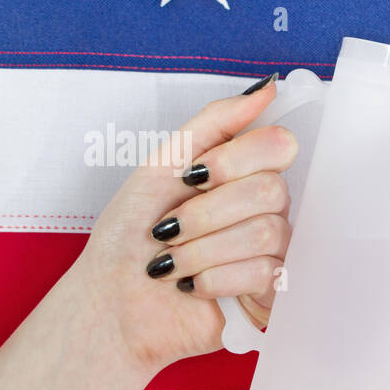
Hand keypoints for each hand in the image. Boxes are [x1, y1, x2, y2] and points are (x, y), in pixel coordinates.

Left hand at [71, 73, 297, 374]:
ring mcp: (272, 252)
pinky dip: (213, 278)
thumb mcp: (161, 165)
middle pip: (272, 191)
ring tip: (172, 263)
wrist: (111, 301)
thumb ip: (215, 123)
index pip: (278, 146)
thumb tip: (266, 88)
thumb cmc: (129, 237)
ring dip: (202, 249)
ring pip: (267, 232)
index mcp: (243, 175)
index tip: (191, 177)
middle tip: (169, 229)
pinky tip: (191, 285)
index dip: (233, 161)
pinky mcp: (270, 295)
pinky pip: (264, 273)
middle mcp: (265, 210)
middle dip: (206, 212)